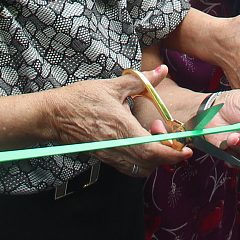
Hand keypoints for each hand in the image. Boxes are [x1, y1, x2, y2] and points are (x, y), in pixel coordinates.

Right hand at [46, 67, 190, 177]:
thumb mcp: (113, 86)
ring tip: (153, 138)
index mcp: (121, 129)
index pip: (152, 150)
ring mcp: (109, 155)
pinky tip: (140, 144)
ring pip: (140, 169)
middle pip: (150, 163)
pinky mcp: (104, 158)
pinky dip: (141, 162)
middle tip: (168, 136)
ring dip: (154, 159)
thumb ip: (141, 81)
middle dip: (167, 155)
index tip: (186, 148)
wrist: (53, 115)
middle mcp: (117, 147)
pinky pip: (128, 168)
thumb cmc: (81, 99)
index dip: (172, 153)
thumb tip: (162, 71)